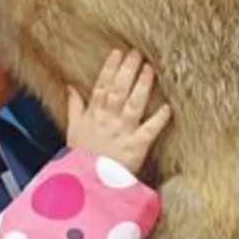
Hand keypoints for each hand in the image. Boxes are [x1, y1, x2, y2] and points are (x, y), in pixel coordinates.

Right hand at [66, 50, 171, 174]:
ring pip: (133, 105)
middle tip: (137, 53)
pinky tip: (168, 107)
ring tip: (150, 69)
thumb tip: (71, 86)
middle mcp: (108, 121)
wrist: (87, 186)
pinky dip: (158, 119)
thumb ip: (74, 107)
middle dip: (128, 70)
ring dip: (142, 86)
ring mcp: (123, 133)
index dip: (110, 68)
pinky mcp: (136, 147)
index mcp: (93, 116)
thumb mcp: (72, 130)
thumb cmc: (81, 158)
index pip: (101, 87)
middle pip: (118, 91)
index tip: (118, 52)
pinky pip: (149, 131)